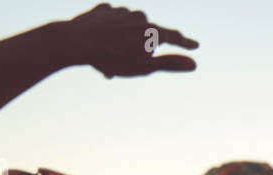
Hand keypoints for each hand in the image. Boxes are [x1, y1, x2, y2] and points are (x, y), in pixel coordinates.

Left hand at [60, 4, 197, 77]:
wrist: (77, 41)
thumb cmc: (113, 58)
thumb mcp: (144, 67)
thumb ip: (170, 64)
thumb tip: (194, 64)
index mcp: (152, 31)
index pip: (174, 37)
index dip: (185, 43)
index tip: (194, 46)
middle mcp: (139, 16)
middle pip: (147, 35)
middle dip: (141, 49)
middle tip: (128, 65)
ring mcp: (121, 11)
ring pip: (129, 28)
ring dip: (125, 40)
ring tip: (112, 57)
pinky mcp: (103, 9)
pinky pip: (112, 20)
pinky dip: (111, 30)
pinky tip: (103, 39)